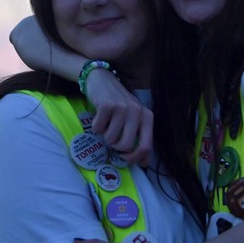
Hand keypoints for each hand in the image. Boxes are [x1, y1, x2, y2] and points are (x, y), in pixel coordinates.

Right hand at [10, 17, 152, 164]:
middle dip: (115, 146)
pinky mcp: (107, 106)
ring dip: (105, 135)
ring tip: (107, 123)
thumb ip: (140, 138)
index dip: (134, 158)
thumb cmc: (119, 103)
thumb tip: (145, 163)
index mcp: (147, 117)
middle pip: (125, 146)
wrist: (103, 79)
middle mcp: (137, 112)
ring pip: (110, 139)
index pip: (146, 146)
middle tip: (112, 138)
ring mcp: (122, 108)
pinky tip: (99, 116)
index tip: (125, 159)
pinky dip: (96, 127)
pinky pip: (98, 129)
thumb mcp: (134, 118)